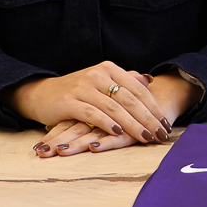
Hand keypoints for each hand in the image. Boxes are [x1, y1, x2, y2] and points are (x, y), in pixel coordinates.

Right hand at [28, 70, 202, 156]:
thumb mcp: (102, 82)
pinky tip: (118, 133)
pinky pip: (92, 114)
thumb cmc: (77, 91)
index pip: (137, 89)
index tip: (165, 123)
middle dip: (148, 118)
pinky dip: (106, 123)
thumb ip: (124, 81)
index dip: (153, 106)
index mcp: (109, 69)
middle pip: (129, 99)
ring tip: (146, 136)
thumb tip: (148, 80)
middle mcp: (98, 75)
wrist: (41, 94)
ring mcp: (83, 87)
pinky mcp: (69, 102)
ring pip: (114, 107)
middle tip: (161, 133)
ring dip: (132, 124)